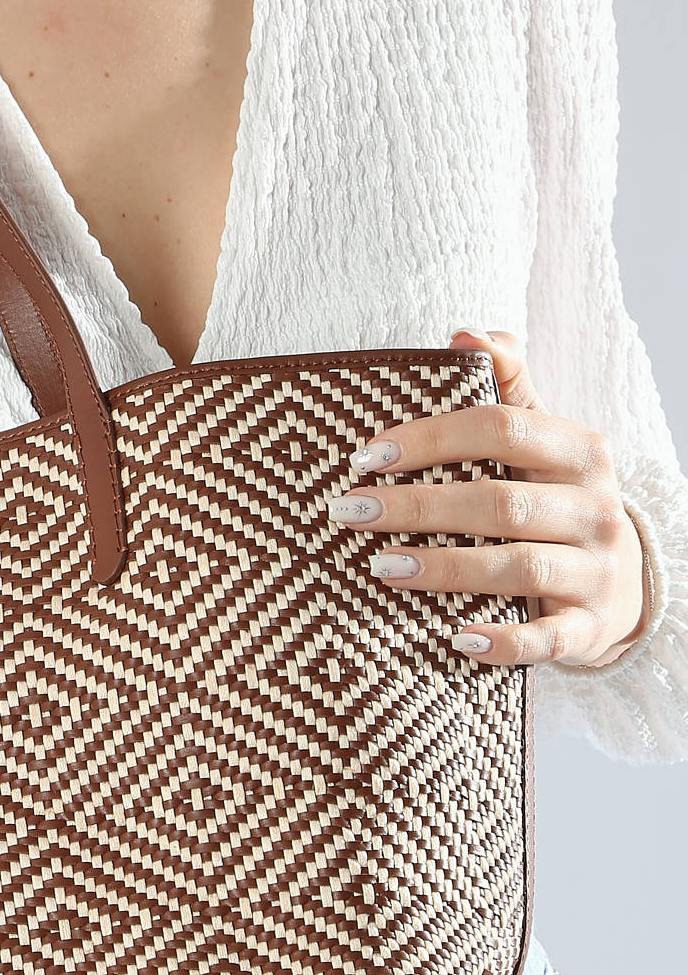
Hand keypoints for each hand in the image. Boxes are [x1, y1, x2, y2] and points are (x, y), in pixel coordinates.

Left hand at [333, 327, 651, 667]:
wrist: (622, 588)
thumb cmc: (558, 504)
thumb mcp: (545, 443)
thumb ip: (508, 388)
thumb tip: (463, 333)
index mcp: (580, 452)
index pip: (502, 429)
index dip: (431, 439)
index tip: (368, 457)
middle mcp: (595, 509)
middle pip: (500, 501)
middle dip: (419, 506)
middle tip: (351, 511)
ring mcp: (595, 572)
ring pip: (517, 567)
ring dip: (444, 568)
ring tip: (380, 567)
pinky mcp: (586, 629)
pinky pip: (543, 639)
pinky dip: (501, 640)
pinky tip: (454, 639)